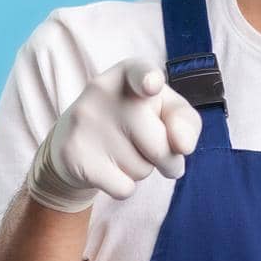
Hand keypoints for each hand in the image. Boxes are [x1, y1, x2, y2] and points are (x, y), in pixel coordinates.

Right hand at [25, 58, 202, 211]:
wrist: (74, 141)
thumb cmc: (134, 122)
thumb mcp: (164, 111)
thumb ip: (186, 122)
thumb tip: (183, 146)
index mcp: (129, 74)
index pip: (140, 72)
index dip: (148, 79)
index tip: (151, 85)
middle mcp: (103, 92)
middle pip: (160, 146)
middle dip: (167, 159)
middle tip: (150, 148)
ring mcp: (85, 123)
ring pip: (142, 170)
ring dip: (142, 168)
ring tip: (121, 149)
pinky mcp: (74, 155)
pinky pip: (124, 188)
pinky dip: (124, 185)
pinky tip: (107, 166)